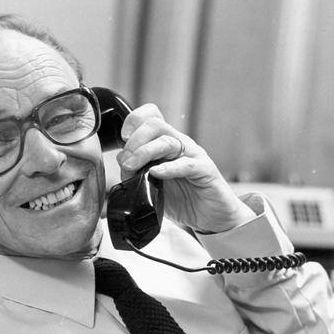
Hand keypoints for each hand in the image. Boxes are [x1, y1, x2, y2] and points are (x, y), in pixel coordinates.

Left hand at [115, 104, 254, 233]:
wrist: (211, 217)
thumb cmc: (183, 199)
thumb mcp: (153, 185)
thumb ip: (137, 173)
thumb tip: (123, 162)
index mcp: (166, 143)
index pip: (151, 117)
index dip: (133, 122)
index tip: (122, 139)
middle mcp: (180, 144)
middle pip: (155, 125)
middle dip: (134, 141)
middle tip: (126, 162)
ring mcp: (193, 155)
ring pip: (167, 142)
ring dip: (144, 153)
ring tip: (132, 167)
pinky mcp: (205, 171)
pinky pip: (186, 164)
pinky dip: (168, 168)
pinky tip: (156, 173)